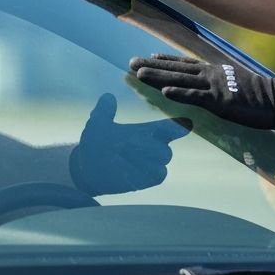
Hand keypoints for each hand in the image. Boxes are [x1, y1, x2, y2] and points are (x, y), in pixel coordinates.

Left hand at [69, 93, 190, 193]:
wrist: (89, 166)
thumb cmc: (96, 142)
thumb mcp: (98, 125)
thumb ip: (104, 111)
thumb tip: (107, 97)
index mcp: (149, 130)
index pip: (171, 126)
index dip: (178, 125)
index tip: (185, 123)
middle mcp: (155, 145)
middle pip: (166, 143)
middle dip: (147, 144)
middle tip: (125, 144)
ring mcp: (155, 162)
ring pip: (163, 157)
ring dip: (144, 156)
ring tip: (122, 156)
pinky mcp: (152, 177)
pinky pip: (159, 173)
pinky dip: (146, 171)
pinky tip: (128, 170)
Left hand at [129, 55, 274, 129]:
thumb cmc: (261, 95)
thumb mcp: (238, 84)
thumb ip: (223, 83)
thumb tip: (215, 87)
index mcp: (216, 71)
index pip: (186, 64)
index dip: (166, 61)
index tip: (149, 57)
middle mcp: (212, 75)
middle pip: (177, 69)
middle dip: (153, 66)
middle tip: (131, 63)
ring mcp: (215, 87)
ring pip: (181, 80)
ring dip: (159, 76)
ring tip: (138, 73)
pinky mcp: (220, 101)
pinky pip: (196, 97)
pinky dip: (180, 93)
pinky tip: (165, 91)